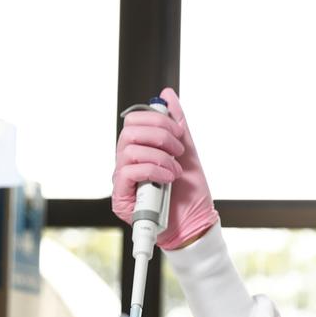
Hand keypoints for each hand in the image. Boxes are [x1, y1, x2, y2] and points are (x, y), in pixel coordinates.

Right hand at [112, 87, 218, 249]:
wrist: (194, 222)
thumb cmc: (189, 191)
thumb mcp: (187, 151)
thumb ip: (176, 123)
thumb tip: (166, 94)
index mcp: (140, 148)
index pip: (134, 120)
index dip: (156, 119)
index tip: (178, 132)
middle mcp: (127, 161)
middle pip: (129, 131)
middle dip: (159, 135)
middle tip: (178, 150)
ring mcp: (123, 179)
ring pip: (128, 150)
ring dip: (160, 157)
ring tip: (175, 171)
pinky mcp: (121, 197)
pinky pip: (128, 171)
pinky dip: (153, 170)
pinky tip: (167, 180)